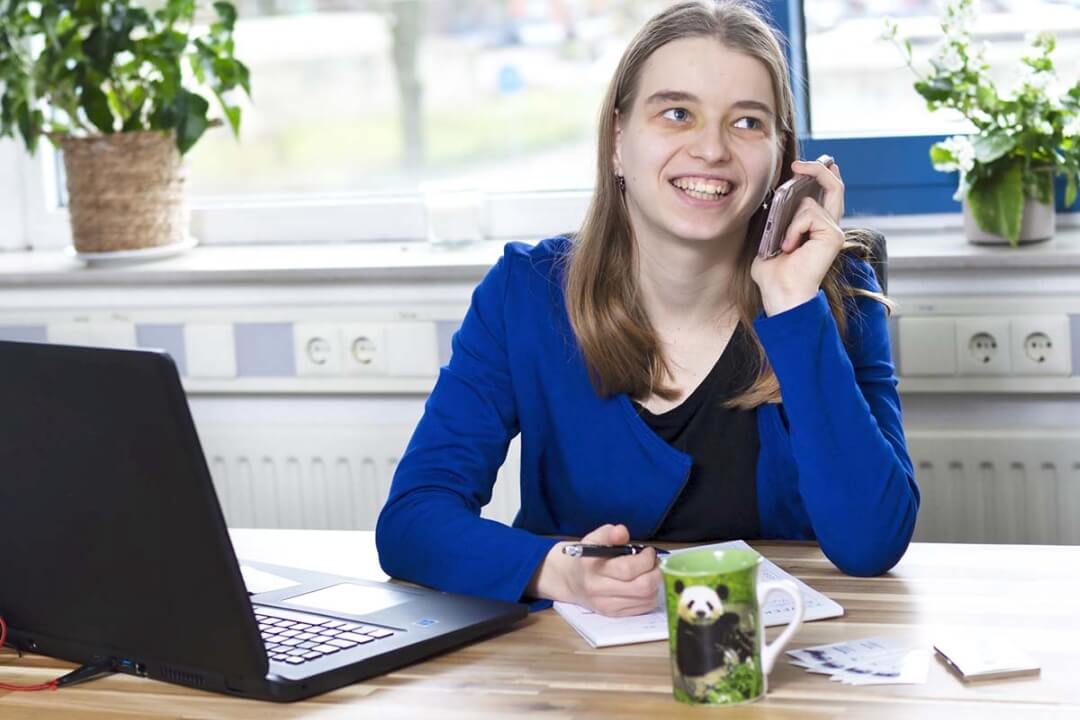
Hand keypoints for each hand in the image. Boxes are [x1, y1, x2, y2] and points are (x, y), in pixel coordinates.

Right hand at [527, 523, 660, 616]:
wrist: (569, 580)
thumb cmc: (586, 557)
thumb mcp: (593, 538)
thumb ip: (608, 533)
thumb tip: (622, 532)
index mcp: (591, 566)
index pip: (627, 568)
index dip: (645, 559)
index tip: (648, 551)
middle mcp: (598, 588)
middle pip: (642, 587)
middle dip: (655, 572)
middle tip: (654, 563)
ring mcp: (606, 604)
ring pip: (646, 599)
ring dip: (655, 584)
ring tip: (650, 572)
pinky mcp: (613, 614)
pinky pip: (643, 608)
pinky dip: (650, 595)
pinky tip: (644, 584)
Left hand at [751, 158, 845, 315]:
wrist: (781, 294)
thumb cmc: (773, 274)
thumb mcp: (769, 239)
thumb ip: (775, 220)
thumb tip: (772, 199)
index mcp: (817, 228)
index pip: (828, 193)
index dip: (821, 174)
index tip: (805, 165)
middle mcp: (830, 227)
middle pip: (834, 186)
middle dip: (818, 169)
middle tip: (798, 164)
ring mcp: (833, 231)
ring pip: (810, 203)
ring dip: (790, 221)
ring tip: (785, 245)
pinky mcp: (833, 235)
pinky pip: (809, 214)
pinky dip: (793, 228)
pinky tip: (790, 247)